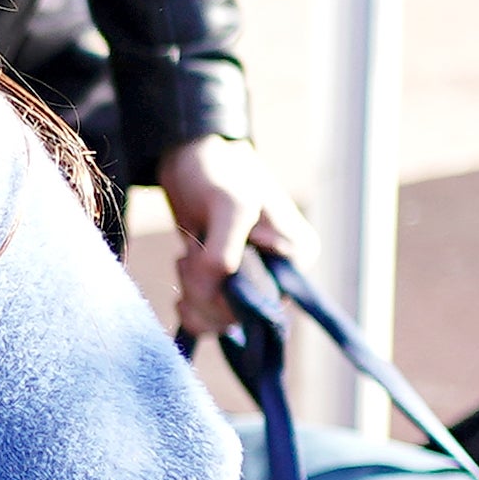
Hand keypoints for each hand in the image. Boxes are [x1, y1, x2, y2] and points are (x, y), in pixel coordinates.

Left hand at [152, 135, 297, 337]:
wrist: (190, 159)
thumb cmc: (215, 172)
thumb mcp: (228, 206)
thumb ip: (223, 254)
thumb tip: (214, 294)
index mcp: (297, 255)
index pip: (263, 303)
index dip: (222, 295)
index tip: (196, 262)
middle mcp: (283, 272)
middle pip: (242, 315)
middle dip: (204, 294)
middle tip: (187, 255)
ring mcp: (257, 280)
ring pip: (223, 320)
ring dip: (194, 298)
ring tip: (186, 257)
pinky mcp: (231, 284)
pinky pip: (213, 319)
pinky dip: (191, 310)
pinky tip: (181, 286)